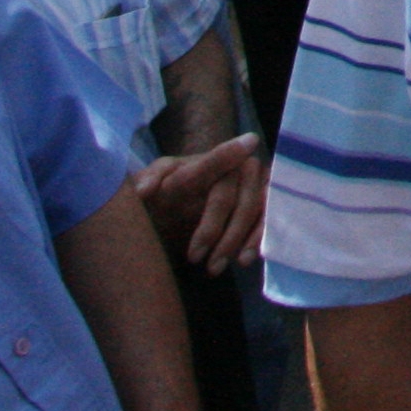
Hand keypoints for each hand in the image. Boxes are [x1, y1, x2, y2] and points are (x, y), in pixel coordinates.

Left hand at [135, 133, 268, 271]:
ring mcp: (256, 184)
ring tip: (215, 267)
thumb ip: (148, 181)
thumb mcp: (154, 185)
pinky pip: (267, 220)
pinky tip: (244, 260)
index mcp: (204, 162)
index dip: (229, 153)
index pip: (213, 160)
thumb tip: (142, 190)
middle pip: (225, 197)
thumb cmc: (170, 195)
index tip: (249, 143)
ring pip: (251, 209)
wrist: (184, 210)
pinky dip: (256, 240)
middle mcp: (235, 167)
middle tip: (194, 258)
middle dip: (211, 229)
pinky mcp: (267, 204)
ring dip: (234, 239)